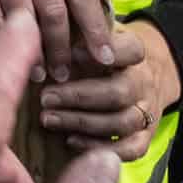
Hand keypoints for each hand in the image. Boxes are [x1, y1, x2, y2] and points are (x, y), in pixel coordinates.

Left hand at [38, 20, 179, 161]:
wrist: (140, 78)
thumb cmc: (102, 53)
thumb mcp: (94, 35)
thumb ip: (76, 34)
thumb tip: (36, 33)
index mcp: (134, 52)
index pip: (131, 50)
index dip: (105, 51)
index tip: (73, 53)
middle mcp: (143, 82)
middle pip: (118, 92)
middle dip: (79, 96)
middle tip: (45, 96)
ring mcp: (146, 111)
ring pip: (122, 121)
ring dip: (83, 122)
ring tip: (48, 118)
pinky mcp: (144, 137)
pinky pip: (130, 149)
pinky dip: (101, 146)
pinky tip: (71, 140)